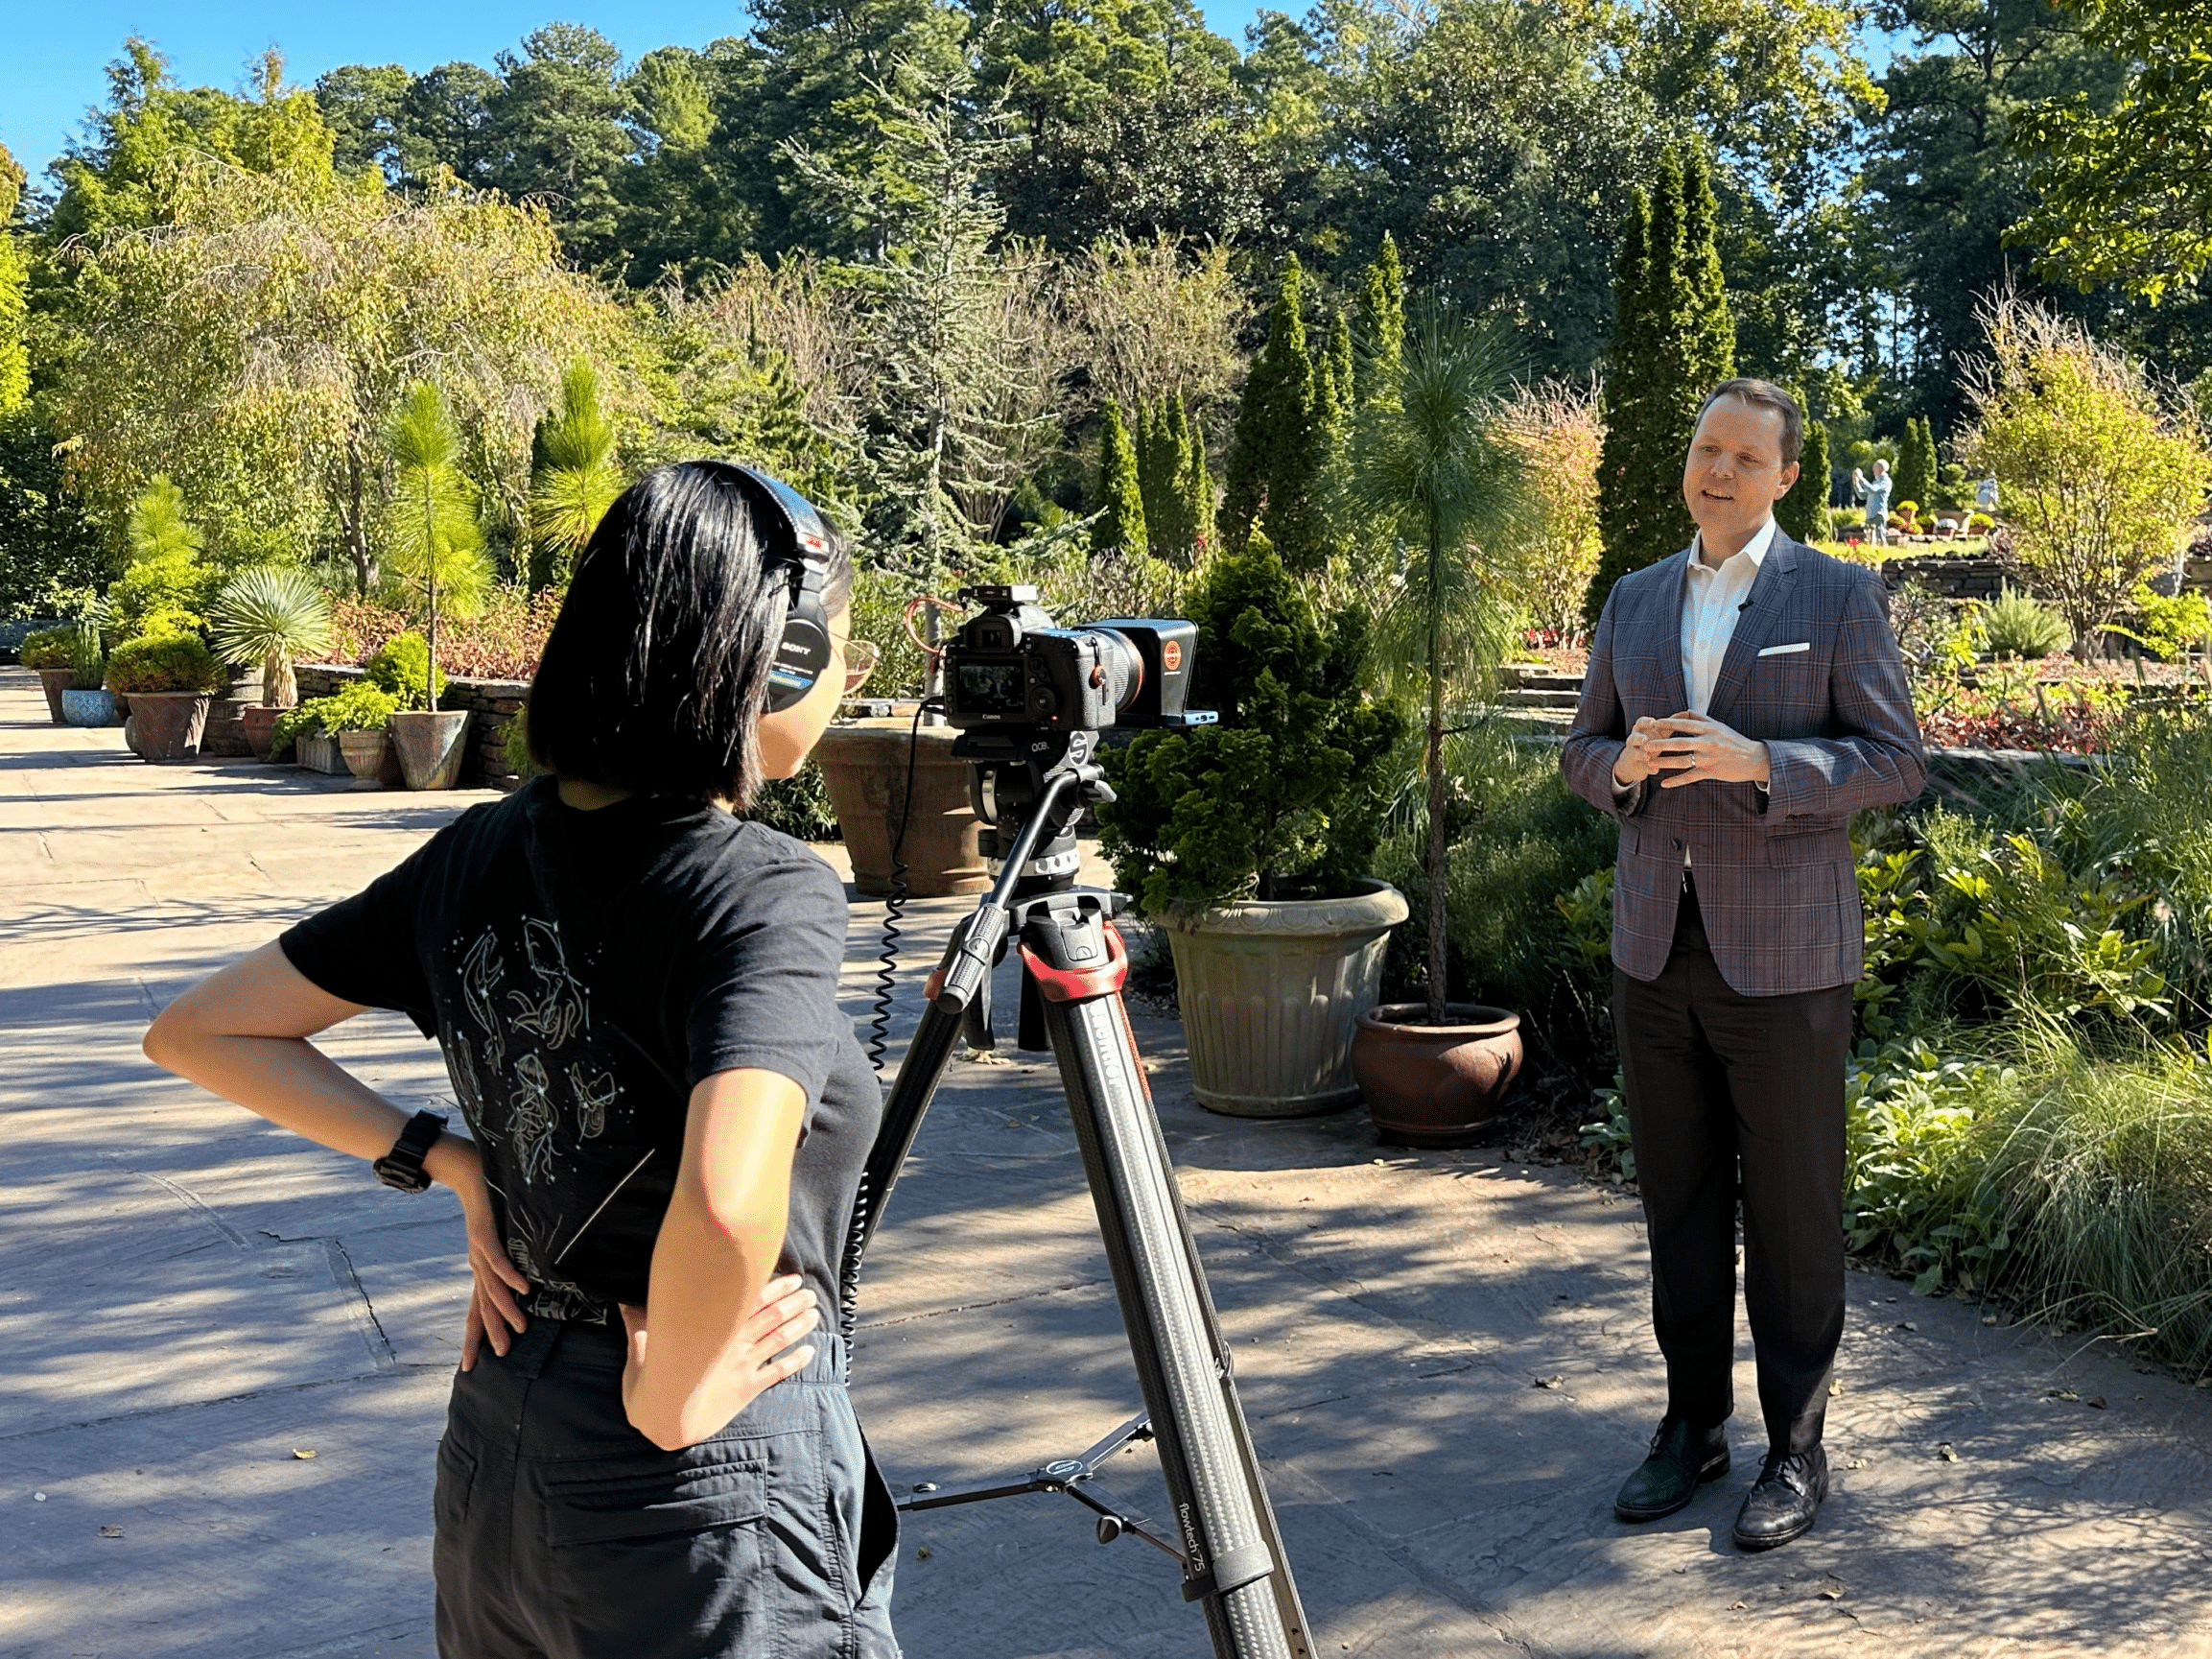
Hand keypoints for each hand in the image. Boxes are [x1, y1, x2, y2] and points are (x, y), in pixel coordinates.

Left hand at [434, 1137, 530, 1371]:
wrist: (463, 1167)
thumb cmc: (485, 1197)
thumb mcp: (499, 1230)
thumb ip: (512, 1250)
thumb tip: (530, 1266)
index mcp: (479, 1266)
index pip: (476, 1307)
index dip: (475, 1335)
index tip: (471, 1364)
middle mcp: (476, 1263)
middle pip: (481, 1306)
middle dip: (489, 1333)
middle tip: (499, 1356)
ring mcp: (478, 1250)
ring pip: (491, 1288)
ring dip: (506, 1311)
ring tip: (520, 1330)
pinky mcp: (483, 1233)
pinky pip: (498, 1260)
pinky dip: (510, 1277)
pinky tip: (522, 1291)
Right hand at [620, 1274, 820, 1449]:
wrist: (666, 1421)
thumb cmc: (652, 1385)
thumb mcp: (642, 1348)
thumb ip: (639, 1322)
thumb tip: (623, 1302)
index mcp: (713, 1330)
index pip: (749, 1300)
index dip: (773, 1287)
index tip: (791, 1277)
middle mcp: (734, 1343)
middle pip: (771, 1315)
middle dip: (792, 1302)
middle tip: (809, 1291)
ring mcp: (744, 1366)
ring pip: (779, 1338)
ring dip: (799, 1324)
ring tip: (815, 1312)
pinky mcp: (747, 1389)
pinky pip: (778, 1373)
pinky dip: (796, 1360)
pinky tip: (811, 1352)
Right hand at [1611, 715, 1674, 787]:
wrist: (1636, 762)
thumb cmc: (1653, 742)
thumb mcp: (1660, 733)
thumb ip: (1671, 724)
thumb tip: (1687, 712)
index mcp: (1642, 730)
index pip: (1641, 722)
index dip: (1646, 722)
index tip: (1654, 722)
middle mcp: (1635, 740)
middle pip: (1633, 736)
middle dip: (1638, 738)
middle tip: (1645, 740)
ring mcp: (1633, 753)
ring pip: (1634, 752)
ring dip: (1641, 754)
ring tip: (1648, 756)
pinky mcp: (1636, 765)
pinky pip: (1642, 767)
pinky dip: (1649, 768)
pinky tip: (1655, 770)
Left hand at [1648, 711, 1771, 788]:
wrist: (1754, 759)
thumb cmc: (1733, 741)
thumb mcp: (1719, 725)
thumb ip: (1700, 718)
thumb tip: (1681, 712)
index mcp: (1710, 729)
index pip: (1685, 724)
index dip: (1668, 723)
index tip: (1654, 723)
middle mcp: (1708, 743)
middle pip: (1680, 743)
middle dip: (1661, 744)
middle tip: (1646, 745)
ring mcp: (1709, 759)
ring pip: (1682, 761)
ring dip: (1664, 763)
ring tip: (1650, 763)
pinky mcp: (1711, 772)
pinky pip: (1690, 777)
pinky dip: (1676, 781)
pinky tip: (1664, 783)